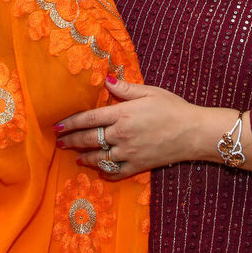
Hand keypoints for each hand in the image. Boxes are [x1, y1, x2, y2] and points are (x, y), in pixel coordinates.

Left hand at [55, 77, 214, 179]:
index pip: (89, 119)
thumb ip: (125, 88)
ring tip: (75, 156)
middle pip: (89, 139)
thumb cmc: (173, 108)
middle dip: (71, 140)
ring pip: (99, 158)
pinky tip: (98, 169)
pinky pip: (115, 172)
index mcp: (123, 114)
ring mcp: (128, 153)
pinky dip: (104, 172)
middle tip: (59, 142)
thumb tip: (105, 80)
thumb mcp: (149, 92)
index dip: (70, 122)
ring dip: (84, 157)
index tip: (57, 125)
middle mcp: (121, 135)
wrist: (193, 132)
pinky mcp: (137, 166)